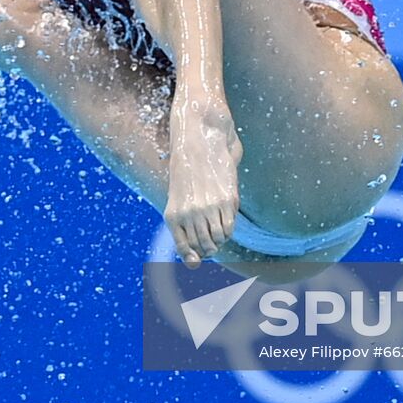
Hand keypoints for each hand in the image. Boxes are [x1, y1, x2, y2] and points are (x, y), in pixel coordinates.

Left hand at [163, 101, 242, 267]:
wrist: (198, 140)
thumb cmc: (187, 171)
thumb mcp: (178, 197)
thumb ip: (185, 227)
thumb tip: (195, 262)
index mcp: (172, 215)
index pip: (184, 250)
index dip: (194, 258)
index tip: (198, 260)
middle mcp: (188, 215)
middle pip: (204, 247)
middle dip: (210, 248)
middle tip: (212, 238)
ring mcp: (207, 208)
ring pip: (219, 239)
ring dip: (221, 238)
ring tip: (218, 224)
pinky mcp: (226, 200)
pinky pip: (230, 227)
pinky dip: (229, 227)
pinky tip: (225, 216)